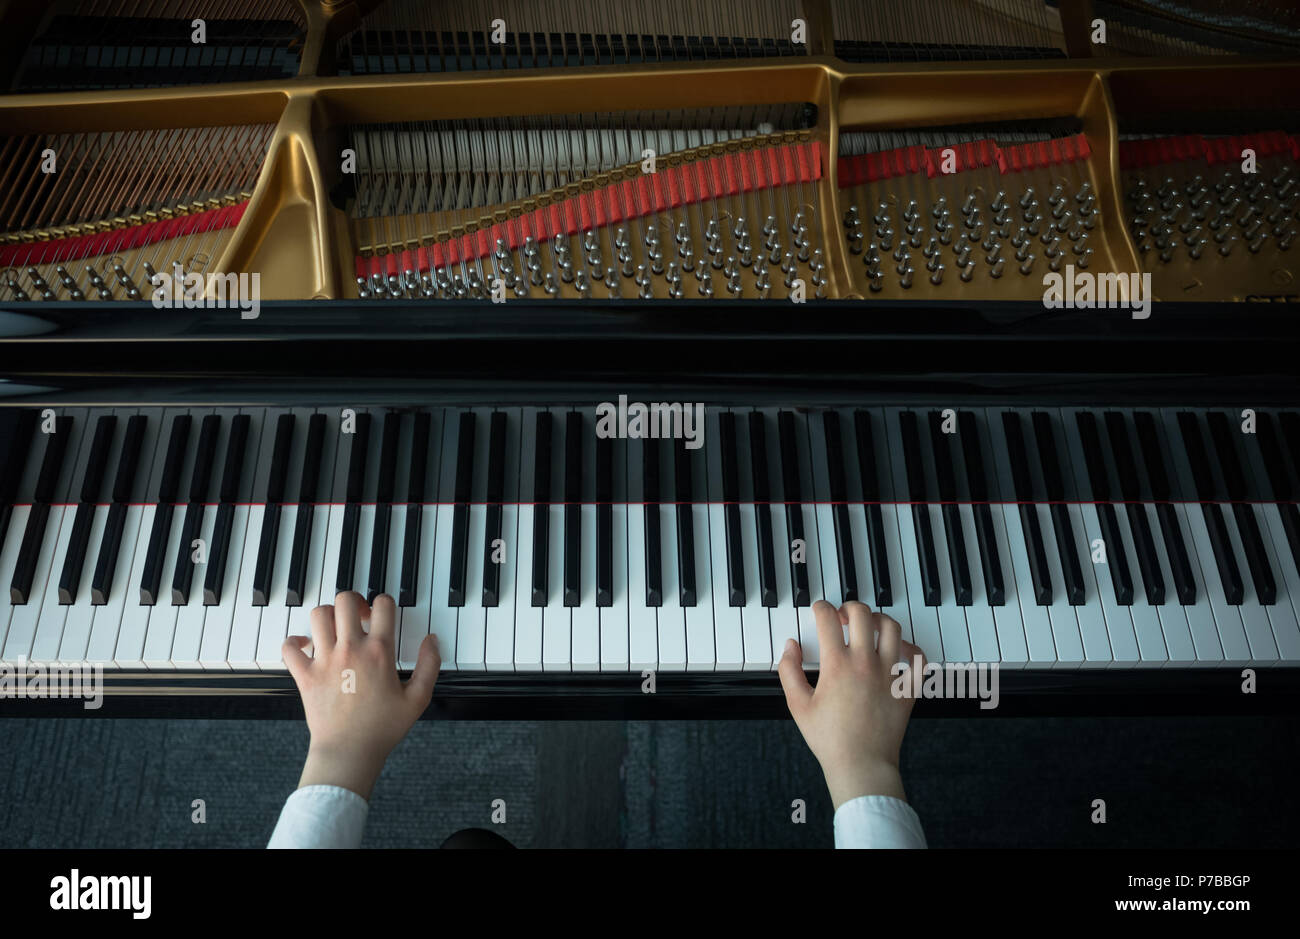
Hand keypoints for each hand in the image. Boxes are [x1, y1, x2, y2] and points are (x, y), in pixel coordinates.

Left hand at [282, 591, 439, 798]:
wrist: (349, 752)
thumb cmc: (382, 729)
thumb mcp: (418, 698)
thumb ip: (429, 665)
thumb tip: (432, 640)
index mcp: (378, 652)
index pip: (383, 605)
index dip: (385, 603)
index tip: (384, 614)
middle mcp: (350, 649)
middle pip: (346, 600)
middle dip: (354, 601)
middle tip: (358, 615)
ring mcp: (324, 660)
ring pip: (318, 615)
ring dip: (328, 615)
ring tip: (335, 628)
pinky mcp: (305, 675)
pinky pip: (289, 647)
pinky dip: (294, 642)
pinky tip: (306, 646)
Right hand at [778, 600, 924, 809]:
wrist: (862, 764)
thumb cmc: (830, 739)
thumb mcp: (797, 705)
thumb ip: (789, 671)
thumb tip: (791, 646)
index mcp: (837, 665)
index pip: (828, 619)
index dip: (820, 607)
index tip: (818, 610)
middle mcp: (865, 663)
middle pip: (862, 614)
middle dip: (849, 608)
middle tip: (842, 616)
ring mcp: (890, 674)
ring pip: (892, 628)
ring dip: (878, 620)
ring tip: (869, 627)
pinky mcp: (907, 688)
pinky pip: (917, 658)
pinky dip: (909, 648)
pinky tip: (897, 650)